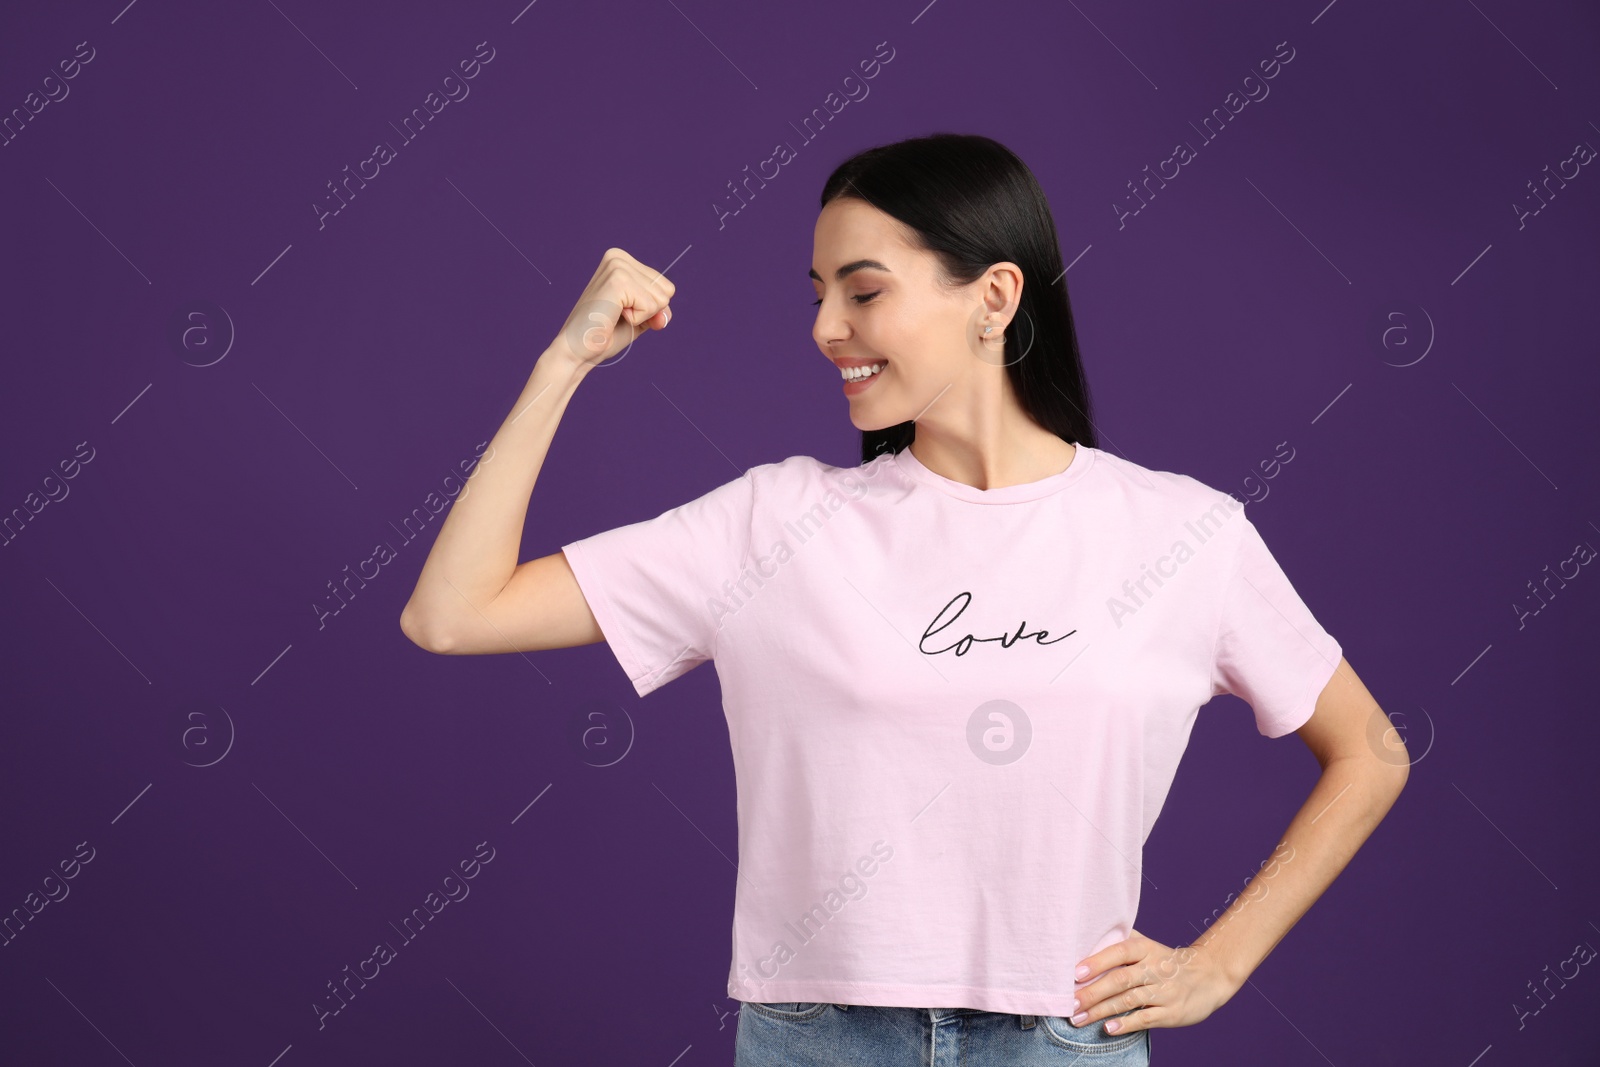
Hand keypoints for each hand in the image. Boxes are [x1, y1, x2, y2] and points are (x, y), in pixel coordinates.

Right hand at [547, 246, 675, 371]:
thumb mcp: (640, 318)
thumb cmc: (605, 335)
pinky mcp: (617, 280)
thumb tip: (665, 315)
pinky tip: (613, 316)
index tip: (624, 313)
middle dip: (649, 312)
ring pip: (662, 298)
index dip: (652, 310)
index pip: (665, 287)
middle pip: (667, 290)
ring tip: (614, 316)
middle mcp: (619, 257)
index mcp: (622, 260)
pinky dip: (636, 319)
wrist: (577, 350)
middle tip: (619, 317)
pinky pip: (651, 306)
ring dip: (641, 316)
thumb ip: (659, 311)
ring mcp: (617, 266)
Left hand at [1069, 929, 1239, 1034]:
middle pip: (1120, 979)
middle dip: (1092, 992)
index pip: (1120, 951)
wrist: (1210, 977)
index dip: (1097, 961)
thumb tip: (1087, 936)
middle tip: (1069, 1002)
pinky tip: (1108, 1028)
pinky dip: (1126, 1024)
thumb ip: (1122, 941)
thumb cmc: (1167, 961)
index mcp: (1147, 949)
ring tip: (1078, 1018)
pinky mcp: (1172, 1013)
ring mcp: (1165, 992)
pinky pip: (1146, 1018)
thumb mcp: (1149, 946)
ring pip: (1129, 1000)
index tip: (1074, 973)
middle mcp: (1156, 969)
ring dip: (1101, 1011)